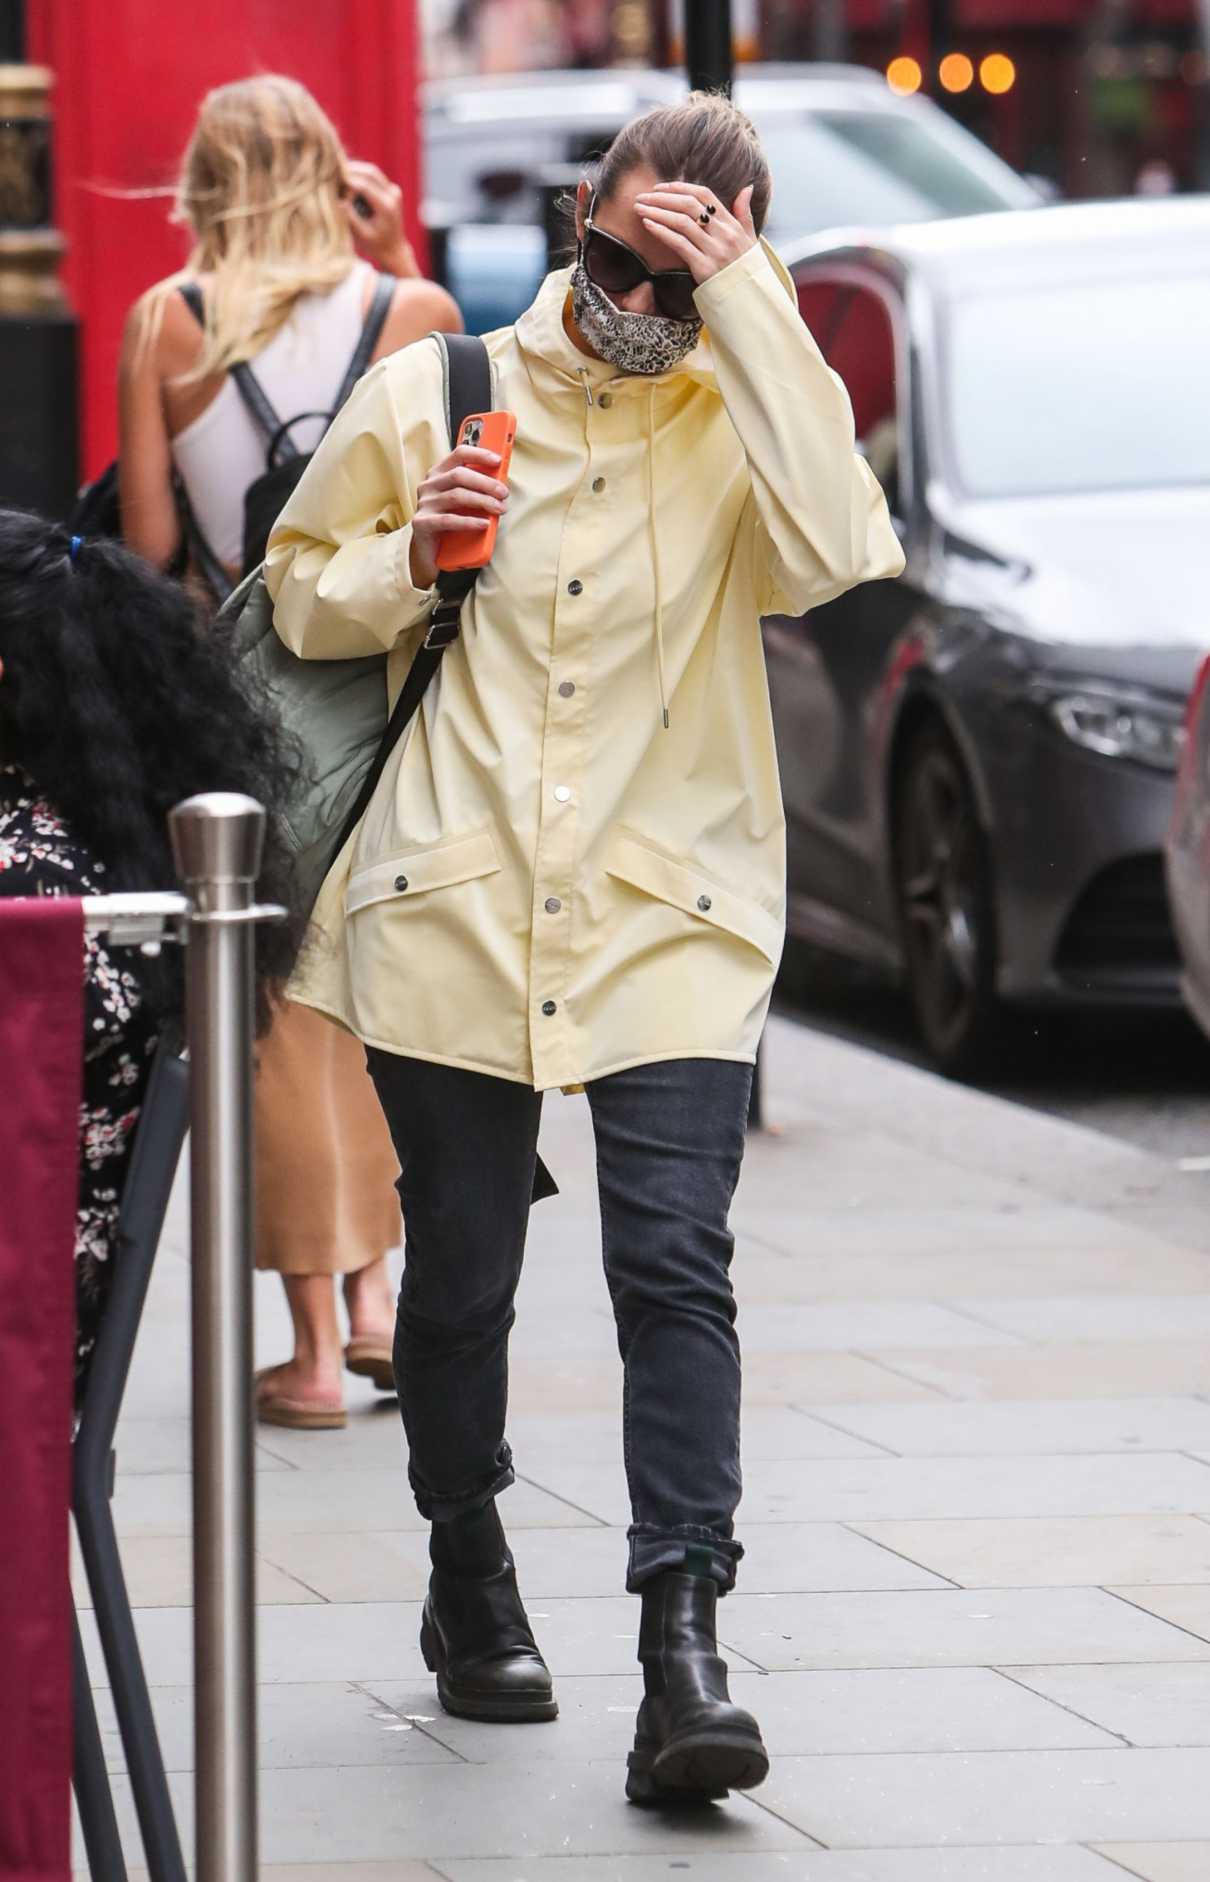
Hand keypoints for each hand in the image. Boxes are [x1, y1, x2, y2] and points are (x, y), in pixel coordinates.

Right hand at [342, 160, 419, 277]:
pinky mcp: (391, 189)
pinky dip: (360, 175)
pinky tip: (347, 179)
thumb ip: (350, 216)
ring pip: (372, 171)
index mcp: (386, 207)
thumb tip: (337, 199)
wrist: (394, 250)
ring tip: (338, 175)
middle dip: (350, 170)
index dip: (347, 182)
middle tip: (333, 172)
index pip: (364, 185)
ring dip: (355, 170)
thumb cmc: (375, 246)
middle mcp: (393, 195)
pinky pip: (374, 176)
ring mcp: (394, 190)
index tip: (332, 184)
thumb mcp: (361, 234)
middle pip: (370, 172)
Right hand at [408, 443, 508, 589]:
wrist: (431, 553)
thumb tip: (501, 483)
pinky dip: (469, 521)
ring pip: (456, 495)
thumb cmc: (453, 524)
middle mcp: (429, 485)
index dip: (479, 455)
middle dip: (485, 483)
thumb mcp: (466, 503)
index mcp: (439, 473)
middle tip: (504, 494)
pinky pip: (448, 520)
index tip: (499, 461)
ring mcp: (424, 503)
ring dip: (482, 501)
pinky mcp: (422, 522)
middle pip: (459, 475)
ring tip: (499, 509)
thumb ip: (477, 490)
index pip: (459, 454)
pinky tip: (484, 524)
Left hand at [633, 180, 756, 286]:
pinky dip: (661, 232)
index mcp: (732, 223)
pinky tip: (648, 225)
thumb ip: (744, 212)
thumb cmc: (745, 268)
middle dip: (662, 198)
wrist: (747, 298)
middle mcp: (724, 233)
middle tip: (642, 196)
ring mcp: (714, 250)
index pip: (704, 195)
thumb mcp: (750, 238)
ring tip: (639, 208)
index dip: (680, 188)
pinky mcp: (703, 267)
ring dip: (657, 212)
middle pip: (689, 205)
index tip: (659, 188)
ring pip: (681, 222)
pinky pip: (679, 244)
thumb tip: (747, 188)